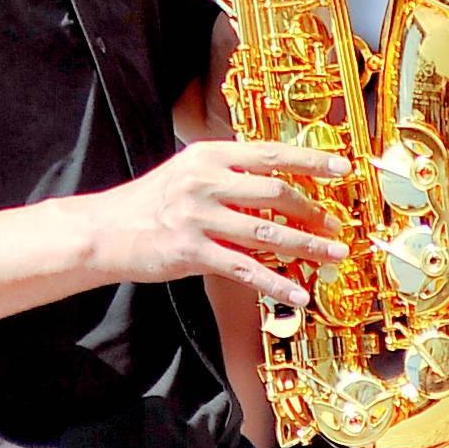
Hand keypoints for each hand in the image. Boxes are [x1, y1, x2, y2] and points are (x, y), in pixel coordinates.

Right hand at [80, 139, 352, 307]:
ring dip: (306, 246)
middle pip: (275, 193)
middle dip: (313, 211)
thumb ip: (228, 171)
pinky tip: (297, 294)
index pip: (270, 154)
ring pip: (267, 233)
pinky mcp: (192, 253)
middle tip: (335, 224)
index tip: (343, 169)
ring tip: (333, 255)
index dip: (310, 161)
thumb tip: (280, 180)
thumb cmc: (153, 200)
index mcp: (209, 155)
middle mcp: (205, 181)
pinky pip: (245, 270)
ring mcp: (198, 218)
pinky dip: (276, 283)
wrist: (106, 230)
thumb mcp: (188, 170)